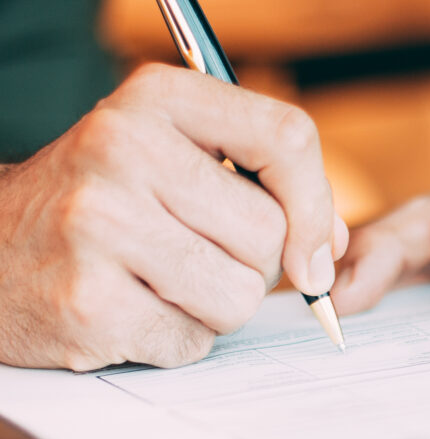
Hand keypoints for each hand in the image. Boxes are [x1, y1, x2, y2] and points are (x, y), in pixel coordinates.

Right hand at [0, 63, 344, 368]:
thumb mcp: (170, 159)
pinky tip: (131, 311)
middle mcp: (121, 147)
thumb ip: (261, 184)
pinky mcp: (88, 301)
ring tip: (160, 283)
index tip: (316, 250)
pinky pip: (194, 340)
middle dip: (252, 265)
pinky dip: (176, 338)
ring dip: (216, 307)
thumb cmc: (99, 206)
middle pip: (269, 233)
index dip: (319, 204)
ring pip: (240, 295)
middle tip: (195, 257)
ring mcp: (98, 225)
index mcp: (155, 98)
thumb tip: (331, 246)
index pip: (286, 136)